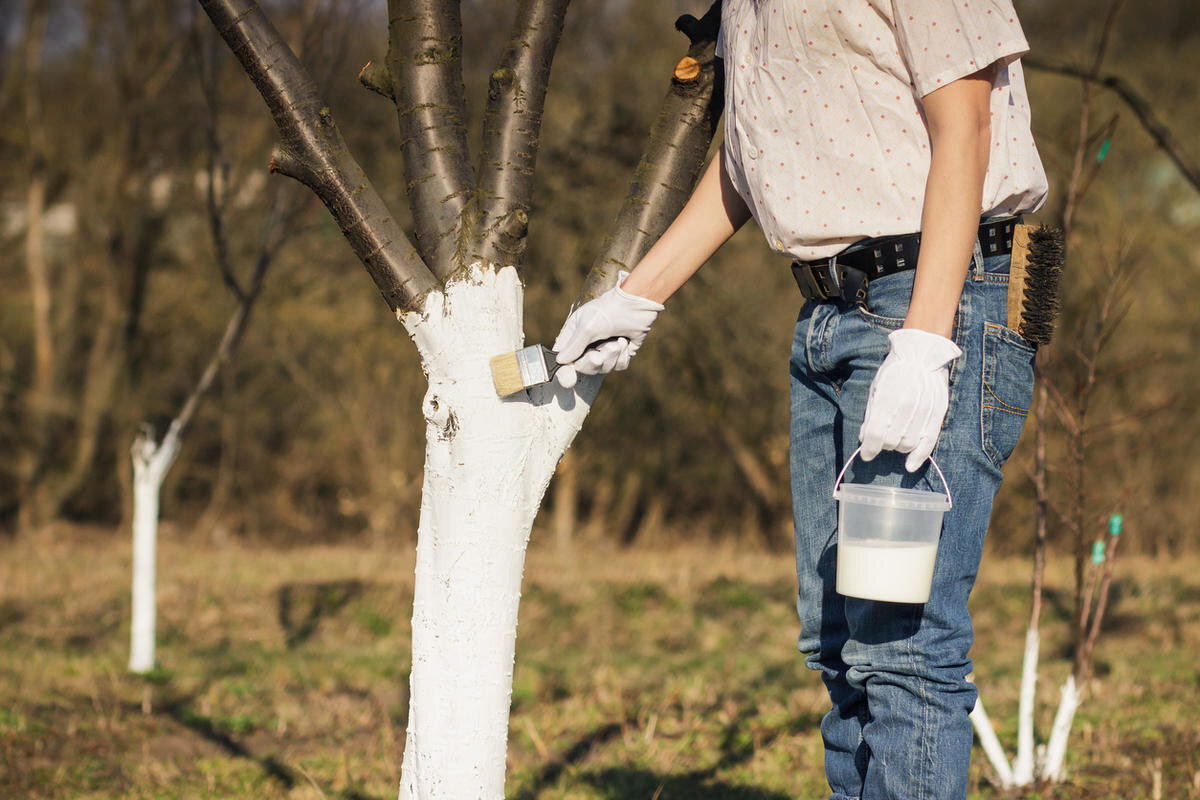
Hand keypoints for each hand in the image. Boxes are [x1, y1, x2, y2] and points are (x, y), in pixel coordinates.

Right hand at [552, 271, 663, 387]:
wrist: (637, 304)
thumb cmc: (608, 310)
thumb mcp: (587, 327)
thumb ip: (573, 346)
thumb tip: (560, 360)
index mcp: (574, 334)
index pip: (564, 357)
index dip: (564, 370)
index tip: (568, 382)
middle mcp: (588, 343)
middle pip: (584, 367)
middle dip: (593, 362)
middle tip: (598, 355)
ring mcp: (605, 348)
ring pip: (604, 368)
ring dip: (611, 356)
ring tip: (618, 341)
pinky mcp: (622, 352)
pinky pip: (619, 365)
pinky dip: (622, 356)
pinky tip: (625, 342)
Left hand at [859, 328, 961, 471]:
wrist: (923, 355)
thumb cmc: (895, 371)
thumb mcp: (876, 388)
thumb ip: (870, 414)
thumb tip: (864, 438)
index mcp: (886, 400)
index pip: (874, 435)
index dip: (868, 449)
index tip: (866, 455)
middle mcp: (905, 408)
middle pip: (890, 442)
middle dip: (882, 445)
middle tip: (881, 440)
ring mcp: (923, 412)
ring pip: (907, 444)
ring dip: (898, 447)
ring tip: (895, 439)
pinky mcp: (937, 414)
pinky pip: (928, 442)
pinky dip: (918, 457)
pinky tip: (910, 465)